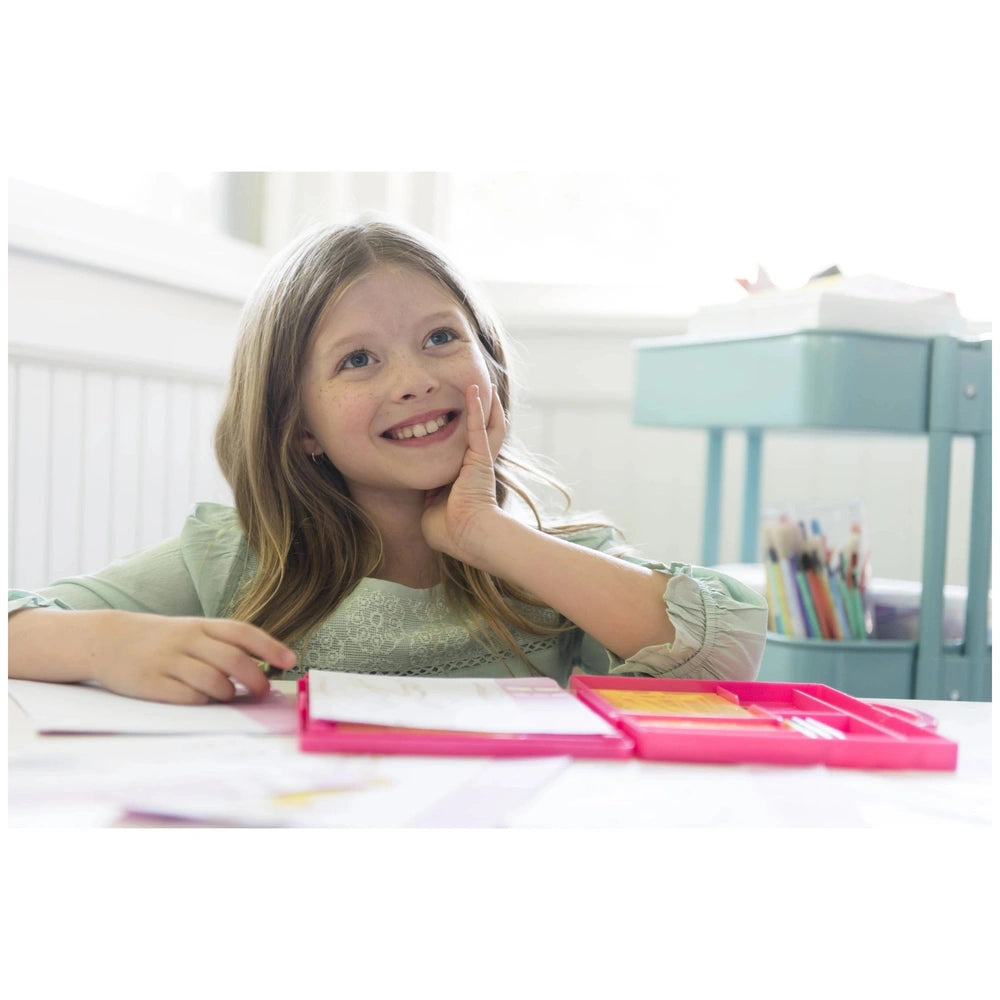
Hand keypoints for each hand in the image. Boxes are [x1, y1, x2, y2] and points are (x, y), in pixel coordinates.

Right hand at [88, 611, 296, 703]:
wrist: (106, 640)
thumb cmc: (160, 640)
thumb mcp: (190, 631)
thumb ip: (221, 645)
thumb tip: (261, 666)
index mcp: (200, 625)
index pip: (242, 632)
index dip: (269, 646)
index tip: (290, 660)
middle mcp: (187, 640)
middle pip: (233, 660)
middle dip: (255, 679)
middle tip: (262, 692)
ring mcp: (168, 661)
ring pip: (213, 680)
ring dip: (229, 693)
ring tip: (229, 696)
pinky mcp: (151, 683)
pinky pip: (187, 697)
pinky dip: (203, 702)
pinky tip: (202, 700)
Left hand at [421, 383, 506, 563]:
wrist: (469, 537)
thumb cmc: (450, 532)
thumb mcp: (432, 509)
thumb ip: (427, 497)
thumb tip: (418, 494)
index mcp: (464, 476)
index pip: (463, 447)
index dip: (461, 431)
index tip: (454, 419)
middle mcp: (475, 465)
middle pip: (483, 430)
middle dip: (482, 411)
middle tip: (480, 389)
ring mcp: (480, 460)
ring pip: (487, 423)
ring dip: (485, 402)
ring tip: (482, 381)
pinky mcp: (480, 458)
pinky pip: (477, 427)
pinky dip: (476, 407)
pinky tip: (474, 388)